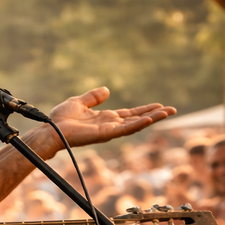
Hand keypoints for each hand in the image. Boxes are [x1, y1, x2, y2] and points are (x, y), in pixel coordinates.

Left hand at [47, 88, 174, 147]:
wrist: (52, 129)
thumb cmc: (61, 119)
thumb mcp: (79, 102)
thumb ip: (93, 96)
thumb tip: (107, 90)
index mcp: (106, 118)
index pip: (130, 114)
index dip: (145, 110)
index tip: (159, 106)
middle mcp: (111, 125)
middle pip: (138, 119)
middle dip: (155, 115)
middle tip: (172, 110)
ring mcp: (110, 131)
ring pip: (136, 125)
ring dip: (152, 119)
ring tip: (168, 113)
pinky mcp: (106, 134)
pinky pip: (126, 129)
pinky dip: (138, 124)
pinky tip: (150, 119)